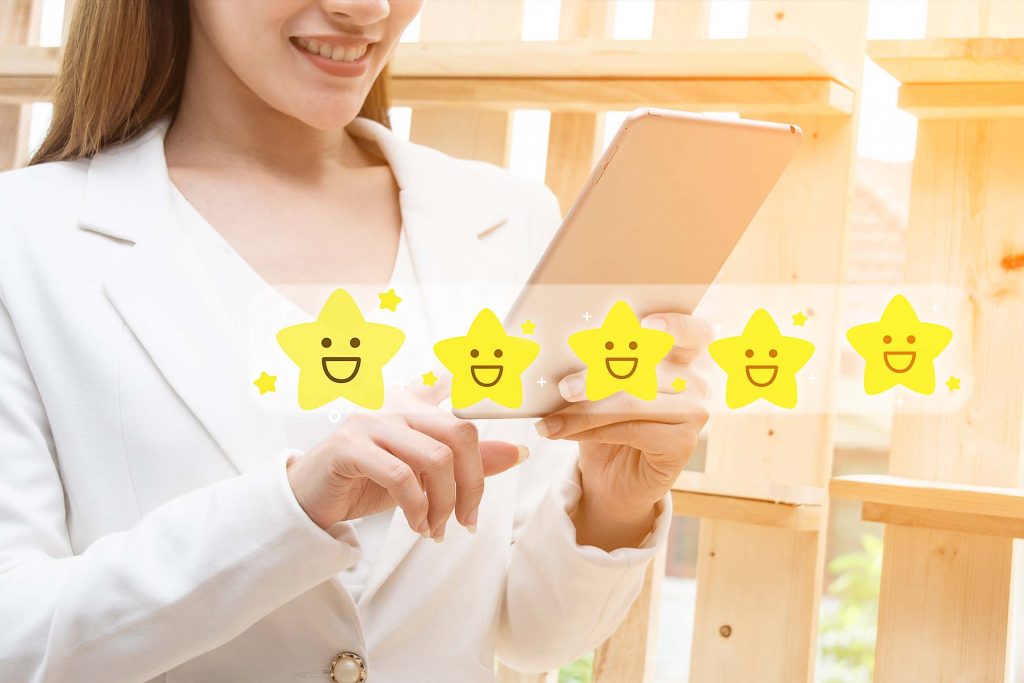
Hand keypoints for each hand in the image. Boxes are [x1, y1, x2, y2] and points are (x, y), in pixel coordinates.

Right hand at [287, 376, 526, 540]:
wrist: (308, 502)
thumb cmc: (366, 483)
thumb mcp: (423, 475)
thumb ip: (467, 462)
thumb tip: (519, 452)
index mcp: (412, 406)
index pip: (458, 405)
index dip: (482, 429)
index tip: (491, 429)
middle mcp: (393, 405)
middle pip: (459, 433)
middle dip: (472, 483)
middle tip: (467, 520)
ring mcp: (370, 422)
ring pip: (435, 458)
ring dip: (444, 503)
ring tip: (437, 529)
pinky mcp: (349, 446)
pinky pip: (401, 475)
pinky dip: (417, 507)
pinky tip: (417, 524)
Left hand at [535, 312, 711, 549]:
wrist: (612, 475)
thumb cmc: (606, 420)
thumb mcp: (600, 386)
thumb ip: (599, 364)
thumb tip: (563, 351)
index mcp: (683, 353)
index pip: (691, 330)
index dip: (673, 324)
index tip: (647, 324)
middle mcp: (695, 380)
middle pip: (647, 367)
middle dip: (598, 375)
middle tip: (564, 388)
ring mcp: (695, 412)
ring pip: (633, 402)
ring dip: (584, 412)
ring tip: (550, 421)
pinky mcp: (684, 444)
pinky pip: (632, 430)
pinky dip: (592, 431)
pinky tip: (565, 433)